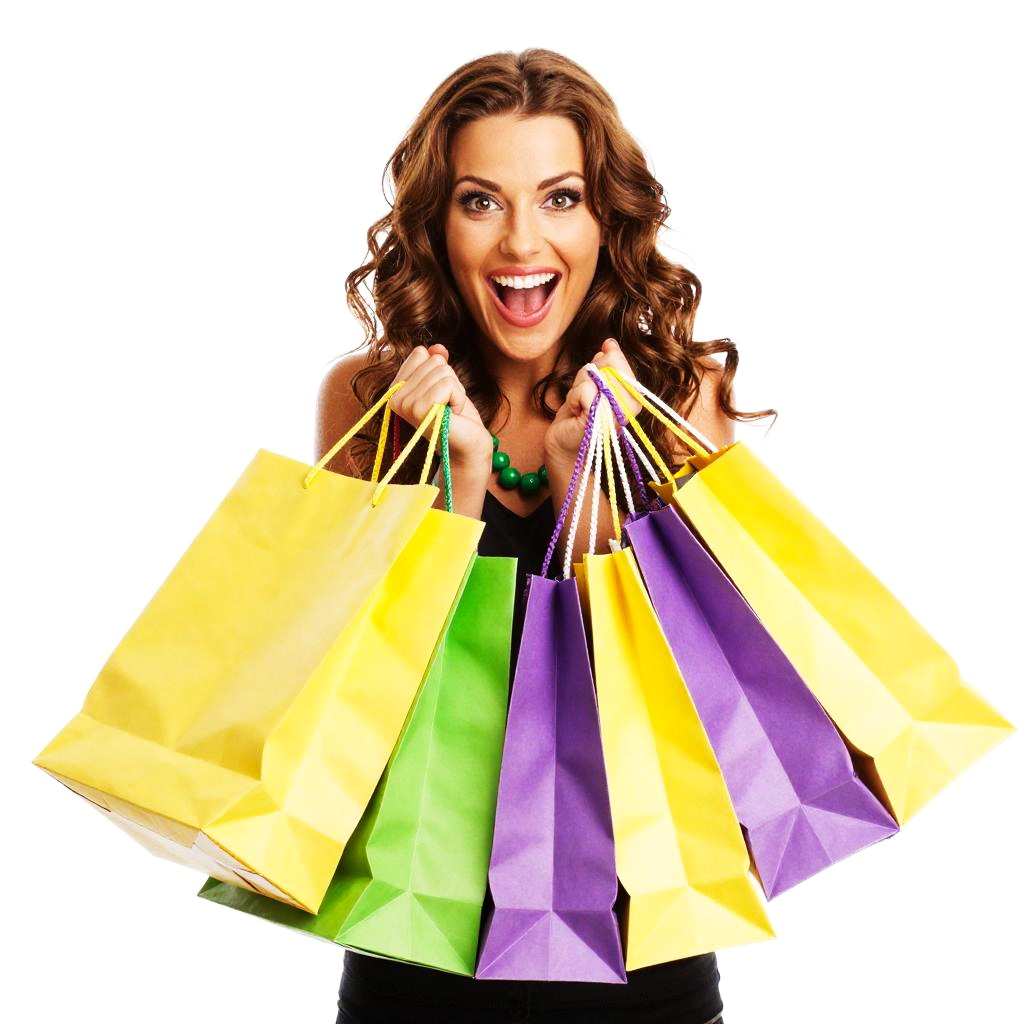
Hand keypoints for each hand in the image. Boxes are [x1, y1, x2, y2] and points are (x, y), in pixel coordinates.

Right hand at [390, 344, 492, 468]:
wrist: (468, 445)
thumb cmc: (456, 416)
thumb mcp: (446, 382)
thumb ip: (437, 362)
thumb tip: (437, 347)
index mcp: (396, 388)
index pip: (420, 353)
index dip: (439, 371)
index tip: (440, 394)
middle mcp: (396, 397)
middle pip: (434, 361)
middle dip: (450, 381)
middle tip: (447, 405)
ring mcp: (406, 405)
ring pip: (442, 371)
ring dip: (456, 391)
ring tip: (450, 411)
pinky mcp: (420, 410)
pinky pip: (448, 384)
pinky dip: (459, 397)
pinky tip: (453, 415)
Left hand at [543, 338, 641, 468]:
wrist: (563, 443)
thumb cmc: (578, 415)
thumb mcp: (591, 384)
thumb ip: (603, 365)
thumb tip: (609, 343)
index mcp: (632, 396)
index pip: (620, 362)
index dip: (602, 362)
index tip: (593, 380)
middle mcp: (630, 407)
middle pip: (608, 364)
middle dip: (588, 374)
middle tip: (584, 396)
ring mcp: (617, 414)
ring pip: (594, 376)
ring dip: (578, 387)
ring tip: (580, 405)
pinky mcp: (601, 421)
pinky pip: (585, 390)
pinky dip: (574, 397)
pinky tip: (576, 412)